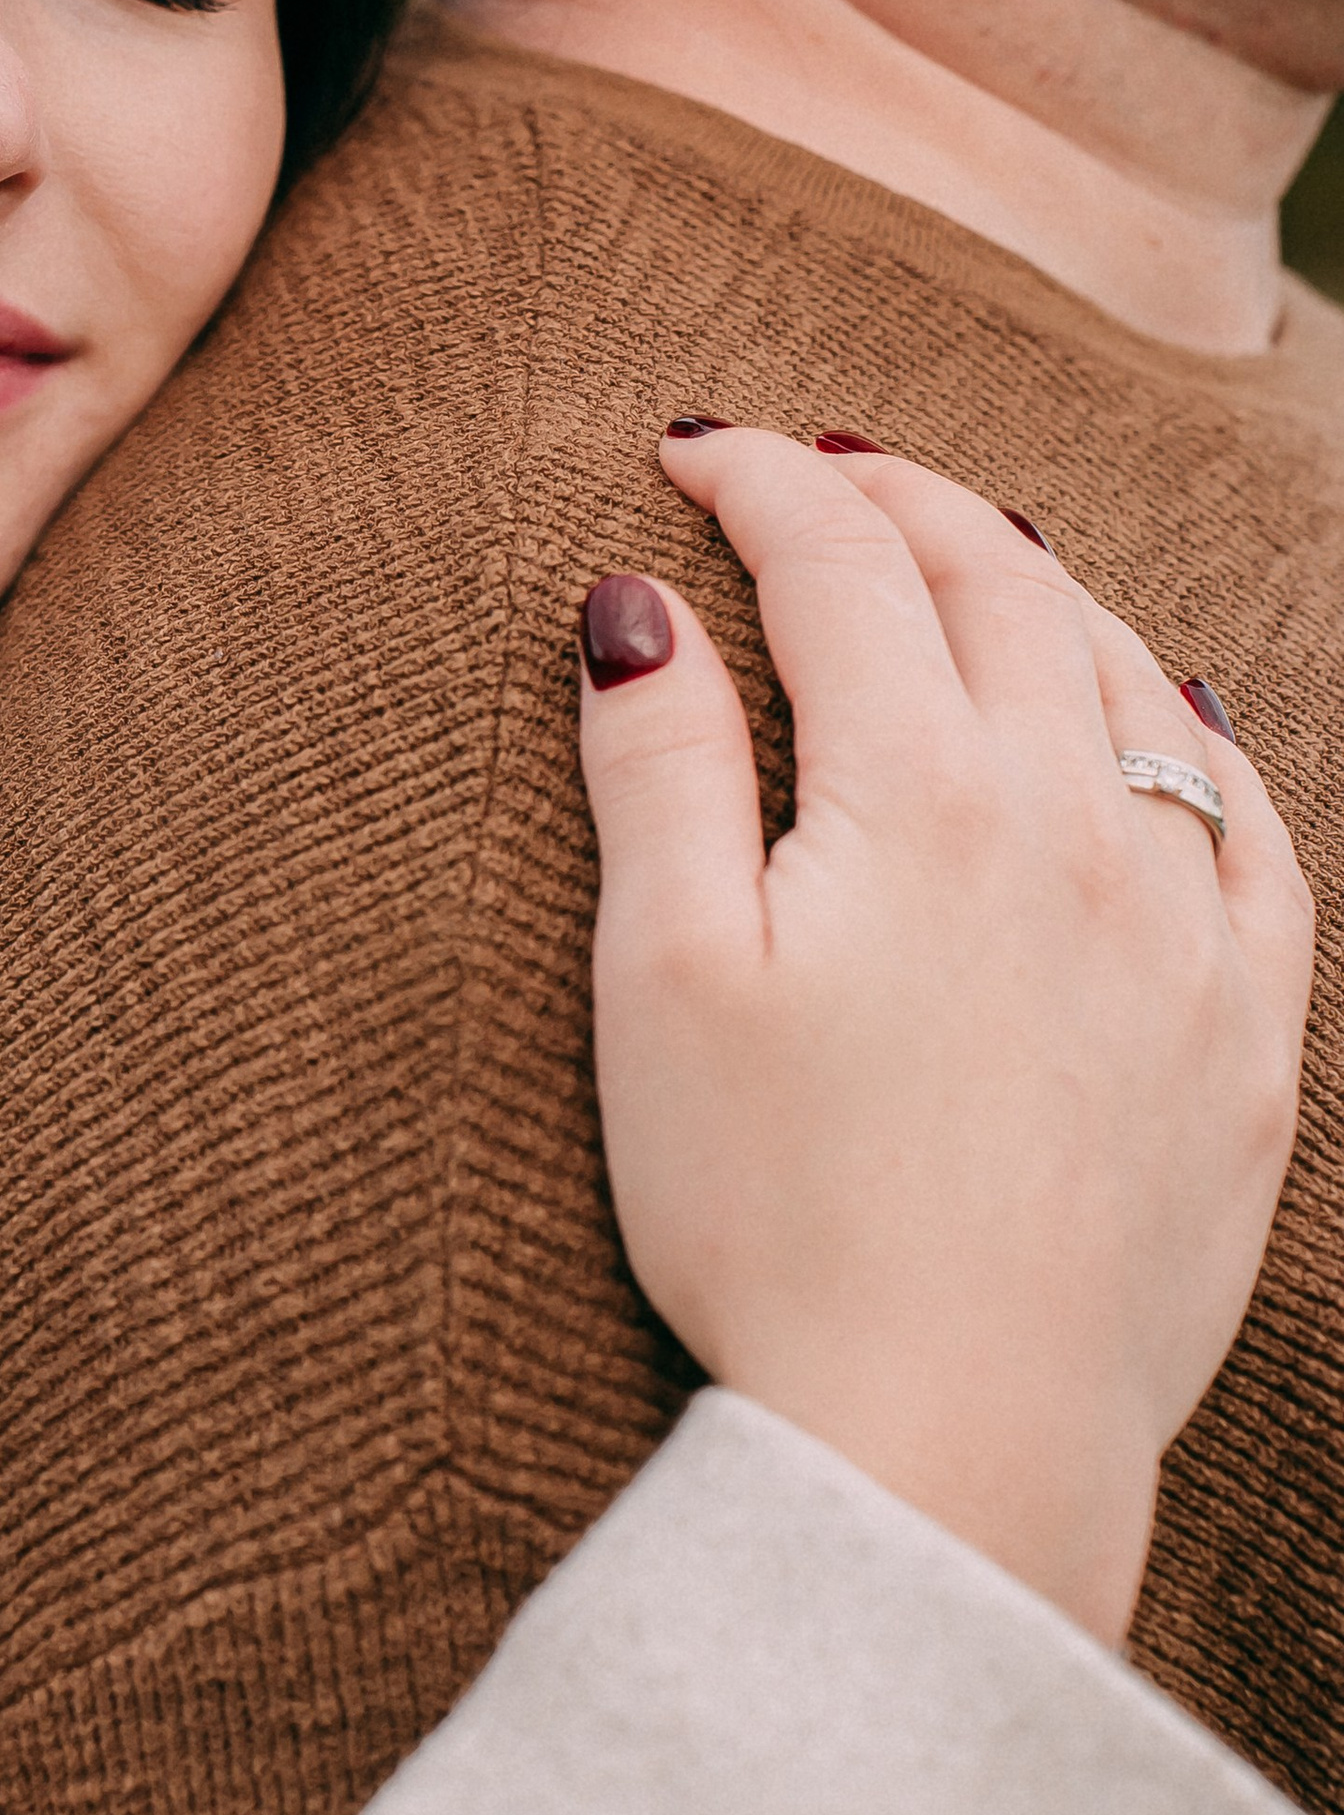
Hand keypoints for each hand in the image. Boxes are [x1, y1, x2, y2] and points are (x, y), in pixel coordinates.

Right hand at [577, 426, 1311, 1644]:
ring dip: (1035, 585)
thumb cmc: (768, 1209)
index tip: (688, 452)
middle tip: (812, 472)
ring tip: (965, 554)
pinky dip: (1198, 737)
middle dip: (895, 498)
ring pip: (1129, 680)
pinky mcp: (1243, 1038)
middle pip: (996, 587)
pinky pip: (1256, 835)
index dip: (758, 484)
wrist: (946, 1444)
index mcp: (921, 798)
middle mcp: (1078, 828)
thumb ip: (659, 766)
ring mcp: (1183, 931)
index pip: (841, 567)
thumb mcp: (662, 974)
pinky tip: (1170, 719)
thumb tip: (642, 604)